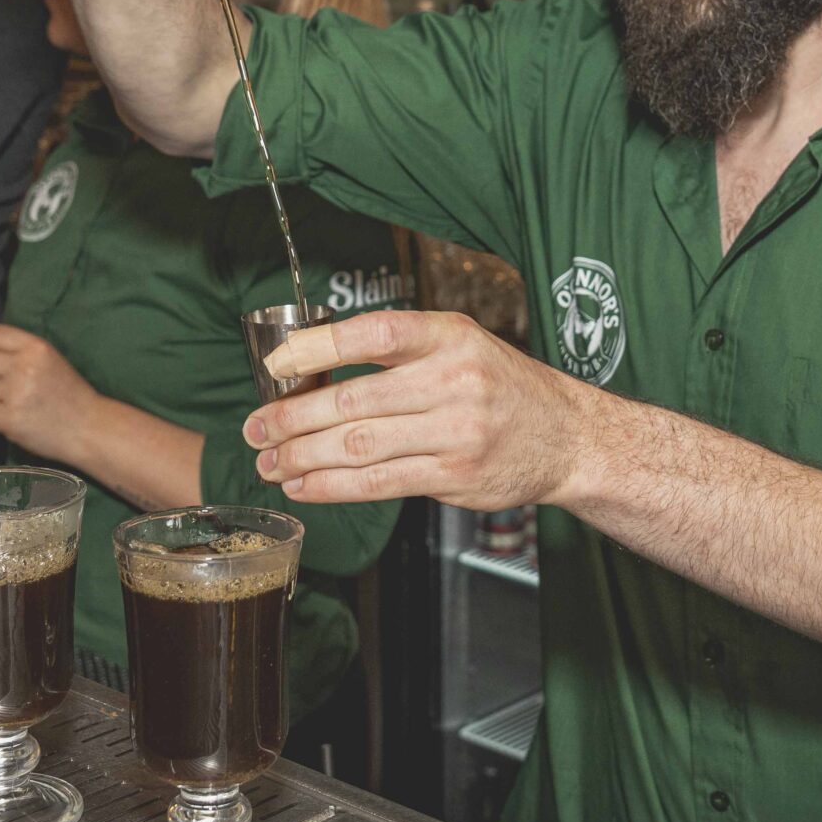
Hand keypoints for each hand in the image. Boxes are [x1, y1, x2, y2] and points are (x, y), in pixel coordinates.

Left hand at [0, 323, 100, 461]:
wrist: (87, 428)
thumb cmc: (68, 394)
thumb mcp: (50, 359)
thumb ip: (20, 350)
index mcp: (36, 347)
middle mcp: (24, 366)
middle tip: (3, 386)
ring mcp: (16, 393)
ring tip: (14, 404)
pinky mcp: (10, 419)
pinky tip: (10, 417)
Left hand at [242, 310, 599, 509]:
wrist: (566, 435)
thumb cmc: (499, 385)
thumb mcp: (458, 345)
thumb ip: (396, 354)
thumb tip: (310, 370)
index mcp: (449, 336)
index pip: (374, 334)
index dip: (318, 347)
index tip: (277, 365)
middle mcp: (454, 380)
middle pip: (354, 400)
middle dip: (292, 418)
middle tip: (255, 427)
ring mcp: (456, 431)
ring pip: (360, 445)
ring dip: (302, 457)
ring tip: (269, 461)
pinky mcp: (455, 475)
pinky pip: (380, 483)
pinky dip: (333, 486)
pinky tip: (304, 485)